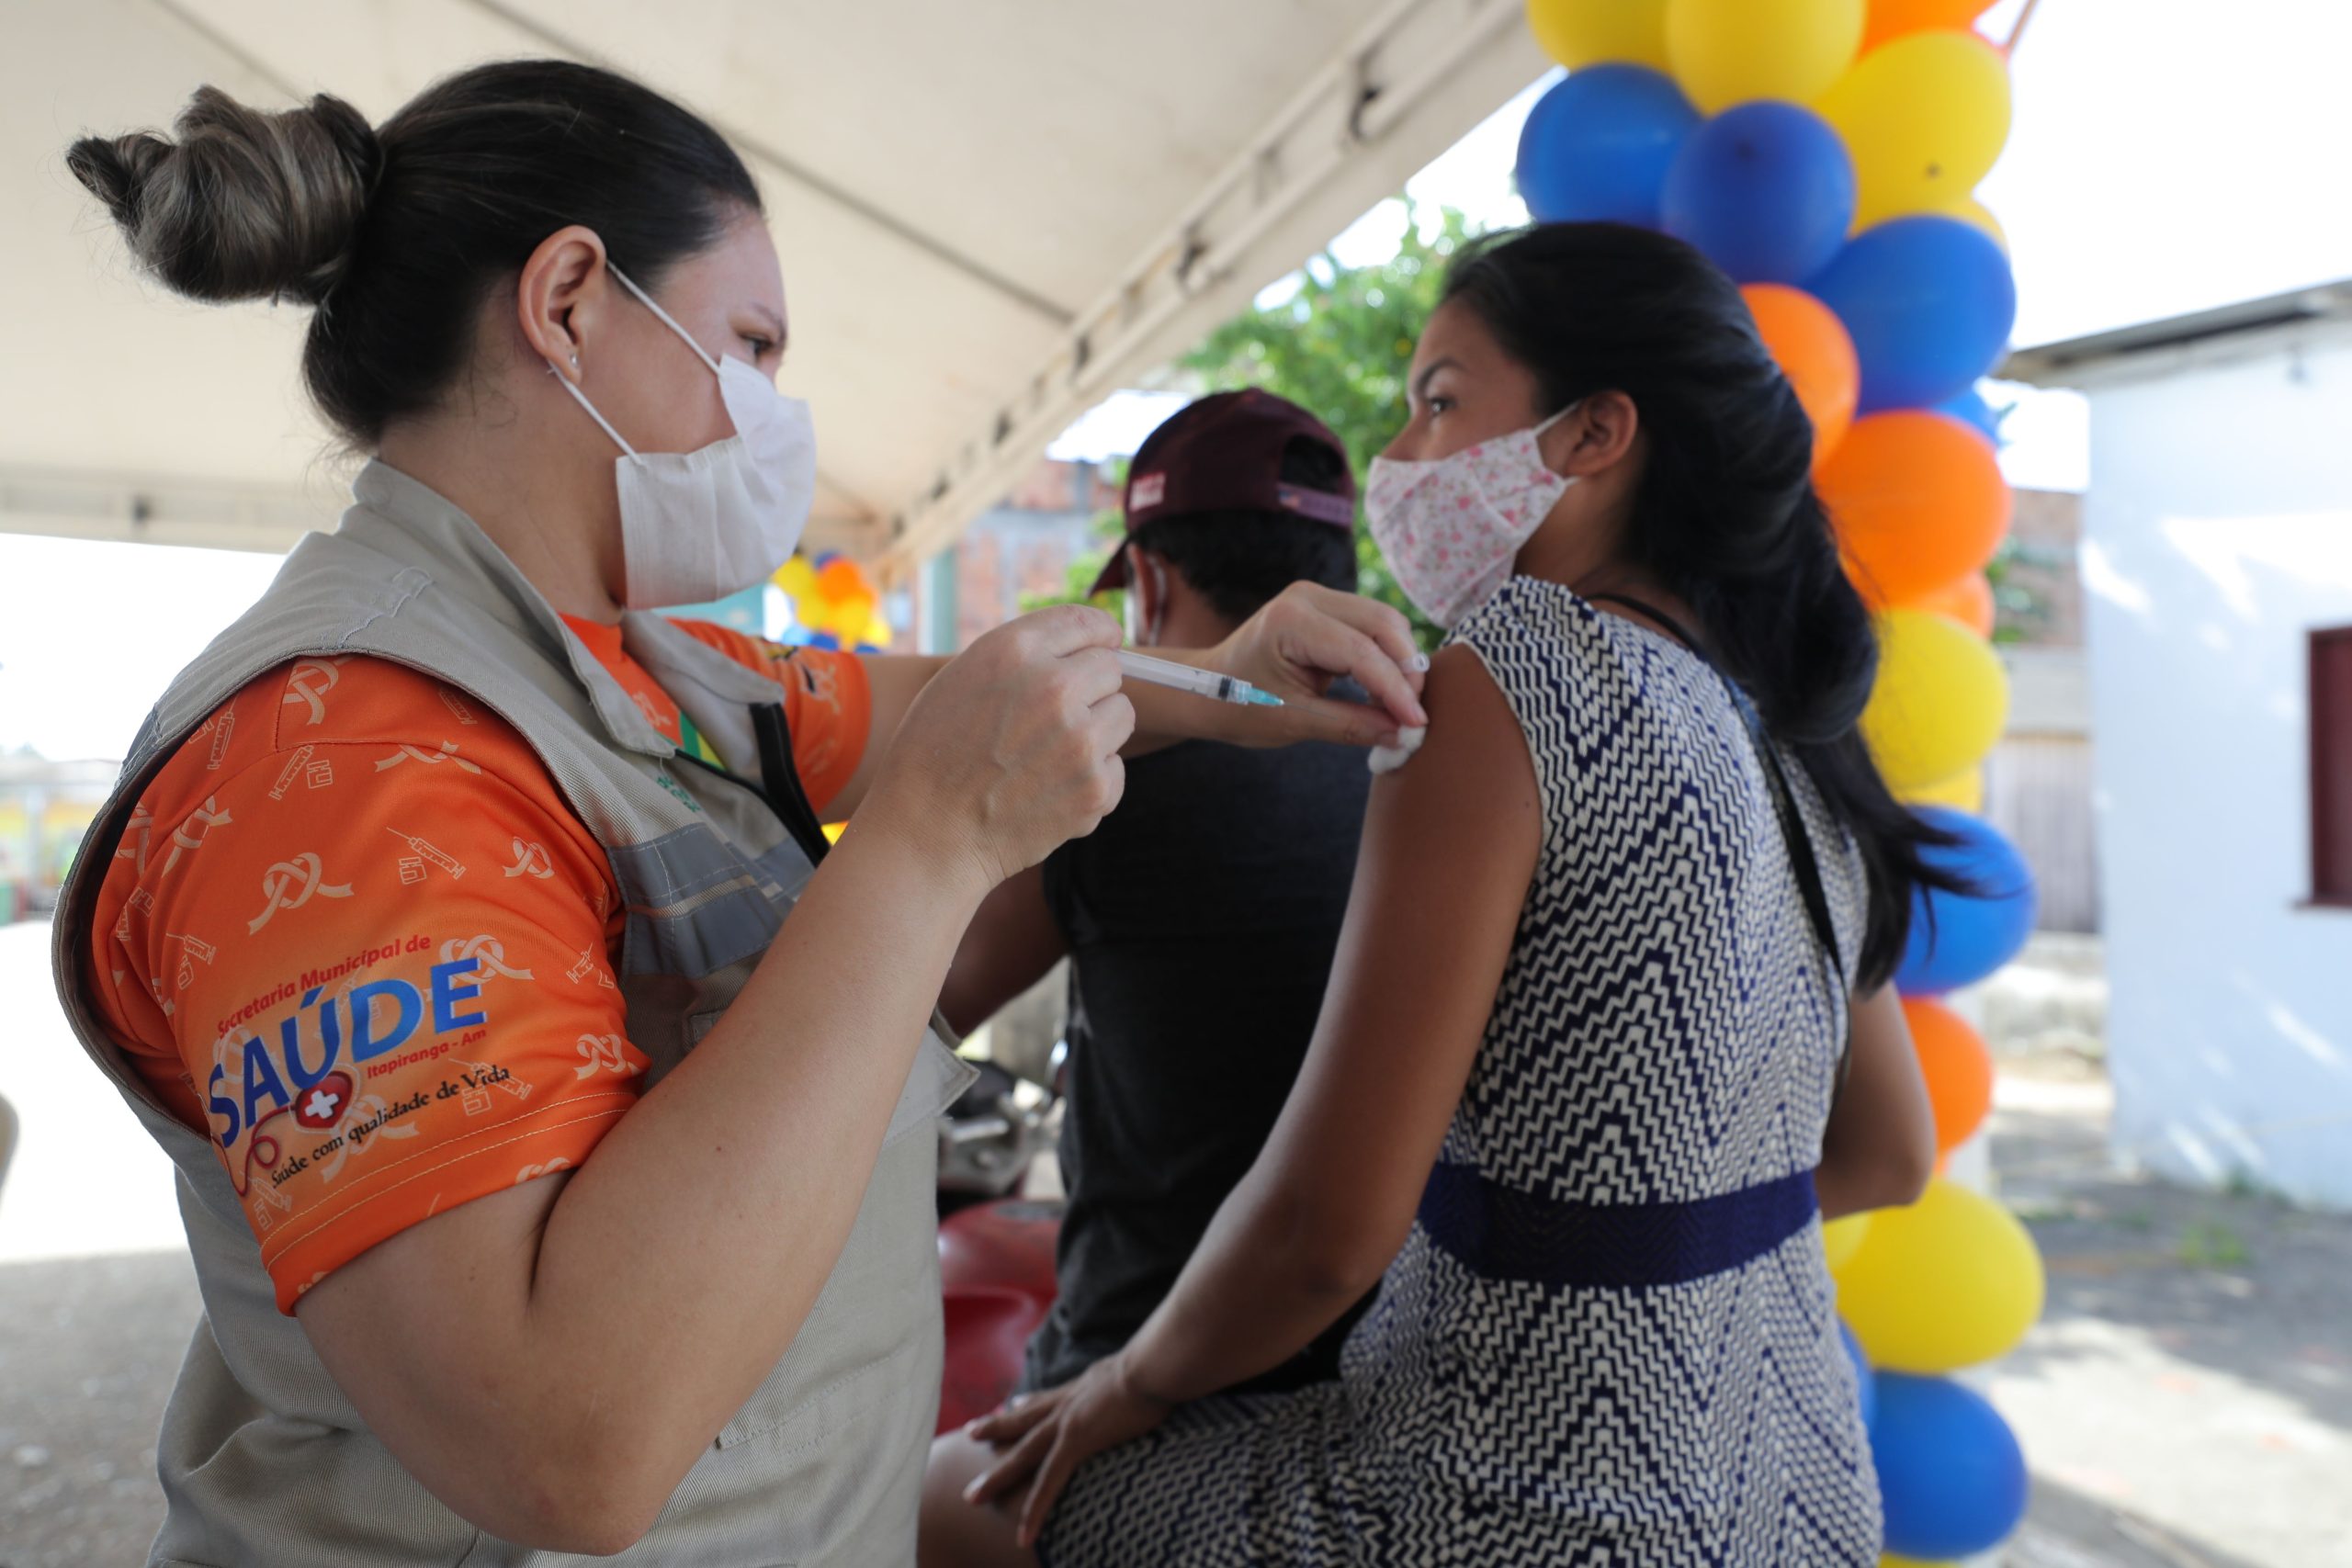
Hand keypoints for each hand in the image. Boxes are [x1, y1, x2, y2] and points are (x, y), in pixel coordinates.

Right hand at [859, 605, 1132, 893]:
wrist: (925, 833)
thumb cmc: (933, 755)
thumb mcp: (962, 679)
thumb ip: (1023, 657)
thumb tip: (1089, 647)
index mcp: (1014, 650)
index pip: (1086, 622)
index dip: (1099, 634)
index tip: (1105, 644)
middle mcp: (1053, 687)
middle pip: (1110, 669)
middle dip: (1090, 689)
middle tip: (1051, 721)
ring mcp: (1080, 740)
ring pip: (1121, 715)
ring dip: (1096, 732)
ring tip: (1046, 757)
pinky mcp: (1095, 788)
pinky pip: (1116, 768)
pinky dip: (1091, 781)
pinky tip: (1047, 791)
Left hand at [959, 1352, 1174, 1548]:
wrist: (1153, 1365)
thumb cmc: (1157, 1365)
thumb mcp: (1139, 1367)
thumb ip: (1133, 1377)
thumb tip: (1150, 1375)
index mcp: (1082, 1386)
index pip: (1047, 1396)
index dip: (1027, 1402)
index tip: (1010, 1404)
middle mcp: (1068, 1402)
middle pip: (1022, 1419)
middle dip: (994, 1429)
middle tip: (969, 1433)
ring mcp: (1067, 1423)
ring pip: (1022, 1454)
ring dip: (996, 1476)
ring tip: (972, 1495)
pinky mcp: (1076, 1442)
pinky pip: (1048, 1482)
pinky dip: (1035, 1509)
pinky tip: (1023, 1534)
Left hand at [1206, 581, 1428, 746]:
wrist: (1207, 690)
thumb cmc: (1239, 705)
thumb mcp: (1293, 722)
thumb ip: (1351, 726)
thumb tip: (1403, 734)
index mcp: (1290, 622)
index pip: (1362, 652)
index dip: (1396, 689)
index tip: (1417, 723)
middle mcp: (1308, 597)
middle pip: (1383, 624)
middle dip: (1407, 671)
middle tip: (1414, 716)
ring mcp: (1318, 597)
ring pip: (1384, 622)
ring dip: (1401, 663)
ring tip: (1400, 707)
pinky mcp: (1327, 607)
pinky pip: (1372, 627)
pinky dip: (1387, 658)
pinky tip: (1386, 692)